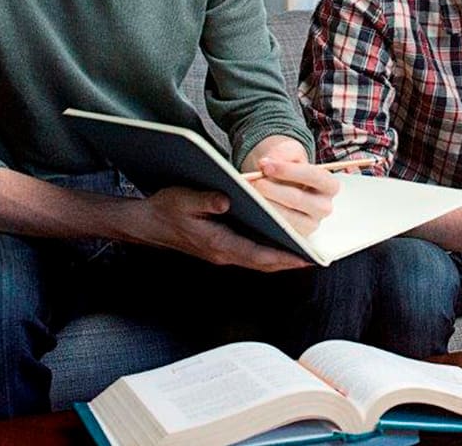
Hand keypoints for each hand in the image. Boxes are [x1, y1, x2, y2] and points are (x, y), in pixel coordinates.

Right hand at [143, 186, 308, 270]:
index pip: (257, 254)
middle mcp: (222, 253)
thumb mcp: (183, 198)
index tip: (304, 257)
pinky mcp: (220, 248)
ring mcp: (221, 253)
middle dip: (288, 261)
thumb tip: (226, 201)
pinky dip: (267, 252)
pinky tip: (279, 242)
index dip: (283, 256)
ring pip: (257, 260)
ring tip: (304, 251)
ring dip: (280, 258)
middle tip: (314, 257)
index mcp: (217, 243)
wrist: (148, 223)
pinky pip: (250, 254)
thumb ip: (206, 200)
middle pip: (263, 262)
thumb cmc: (166, 209)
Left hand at [243, 136, 339, 235]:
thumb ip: (281, 155)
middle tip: (254, 181)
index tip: (265, 165)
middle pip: (297, 198)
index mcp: (329, 186)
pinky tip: (251, 207)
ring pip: (286, 217)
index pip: (313, 176)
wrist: (283, 183)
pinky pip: (278, 230)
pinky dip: (263, 218)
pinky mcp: (294, 236)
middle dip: (272, 189)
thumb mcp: (289, 154)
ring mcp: (310, 225)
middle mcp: (324, 207)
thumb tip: (265, 165)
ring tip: (249, 194)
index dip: (287, 170)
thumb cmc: (288, 167)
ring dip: (265, 205)